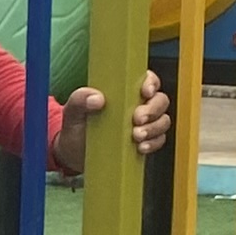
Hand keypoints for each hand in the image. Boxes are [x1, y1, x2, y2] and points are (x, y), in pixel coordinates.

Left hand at [51, 73, 174, 176]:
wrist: (73, 155)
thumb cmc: (76, 127)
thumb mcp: (73, 111)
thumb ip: (80, 99)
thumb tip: (97, 98)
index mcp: (124, 91)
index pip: (148, 79)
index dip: (151, 83)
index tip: (145, 92)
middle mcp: (138, 104)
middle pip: (160, 100)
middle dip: (153, 110)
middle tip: (137, 119)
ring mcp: (143, 124)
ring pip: (163, 120)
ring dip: (154, 128)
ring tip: (136, 136)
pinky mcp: (144, 141)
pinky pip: (158, 140)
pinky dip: (153, 143)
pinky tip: (141, 148)